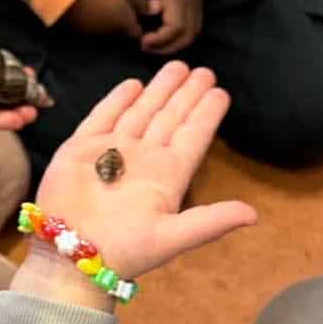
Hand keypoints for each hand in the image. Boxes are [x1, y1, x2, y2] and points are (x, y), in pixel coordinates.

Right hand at [33, 63, 255, 279]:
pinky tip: (134, 85)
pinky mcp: (80, 150)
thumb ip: (210, 222)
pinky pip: (103, 117)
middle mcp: (142, 161)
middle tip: (203, 70)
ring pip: (141, 112)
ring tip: (177, 67)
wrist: (69, 257)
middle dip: (186, 94)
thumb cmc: (122, 252)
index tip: (221, 92)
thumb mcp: (171, 238)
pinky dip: (117, 100)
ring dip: (159, 90)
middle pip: (170, 119)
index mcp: (166, 177)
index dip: (206, 115)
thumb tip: (253, 215)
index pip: (193, 137)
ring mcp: (111, 153)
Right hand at [69, 0, 158, 38]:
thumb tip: (157, 10)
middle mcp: (106, 33)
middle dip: (124, 4)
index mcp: (122, 24)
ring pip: (104, 15)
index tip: (140, 4)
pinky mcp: (73, 24)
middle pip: (120, 22)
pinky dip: (94, 0)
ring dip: (108, 0)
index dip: (140, 18)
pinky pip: (90, 12)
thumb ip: (142, 0)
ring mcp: (88, 30)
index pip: (137, 30)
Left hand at [130, 0, 207, 55]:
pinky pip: (192, 28)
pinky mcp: (196, 3)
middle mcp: (190, 3)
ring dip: (173, 45)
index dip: (159, 40)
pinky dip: (179, 37)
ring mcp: (196, 4)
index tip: (142, 40)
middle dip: (166, 48)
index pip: (175, 28)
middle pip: (186, 37)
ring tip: (152, 44)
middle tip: (144, 47)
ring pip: (192, 35)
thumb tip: (122, 3)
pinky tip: (162, 35)